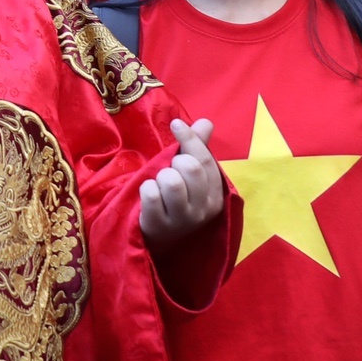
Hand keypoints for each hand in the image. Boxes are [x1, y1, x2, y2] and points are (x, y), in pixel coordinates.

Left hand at [139, 118, 224, 246]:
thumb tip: (206, 122)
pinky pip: (151, 193)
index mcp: (215, 197)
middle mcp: (202, 210)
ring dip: (161, 176)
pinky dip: (146, 187)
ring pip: (172, 180)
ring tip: (160, 184)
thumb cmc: (176, 200)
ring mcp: (181, 220)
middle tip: (169, 172)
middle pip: (191, 168)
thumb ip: (198, 148)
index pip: (206, 161)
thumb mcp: (191, 177)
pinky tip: (148, 195)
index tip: (176, 125)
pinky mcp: (158, 226)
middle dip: (175, 162)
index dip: (190, 139)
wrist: (159, 238)